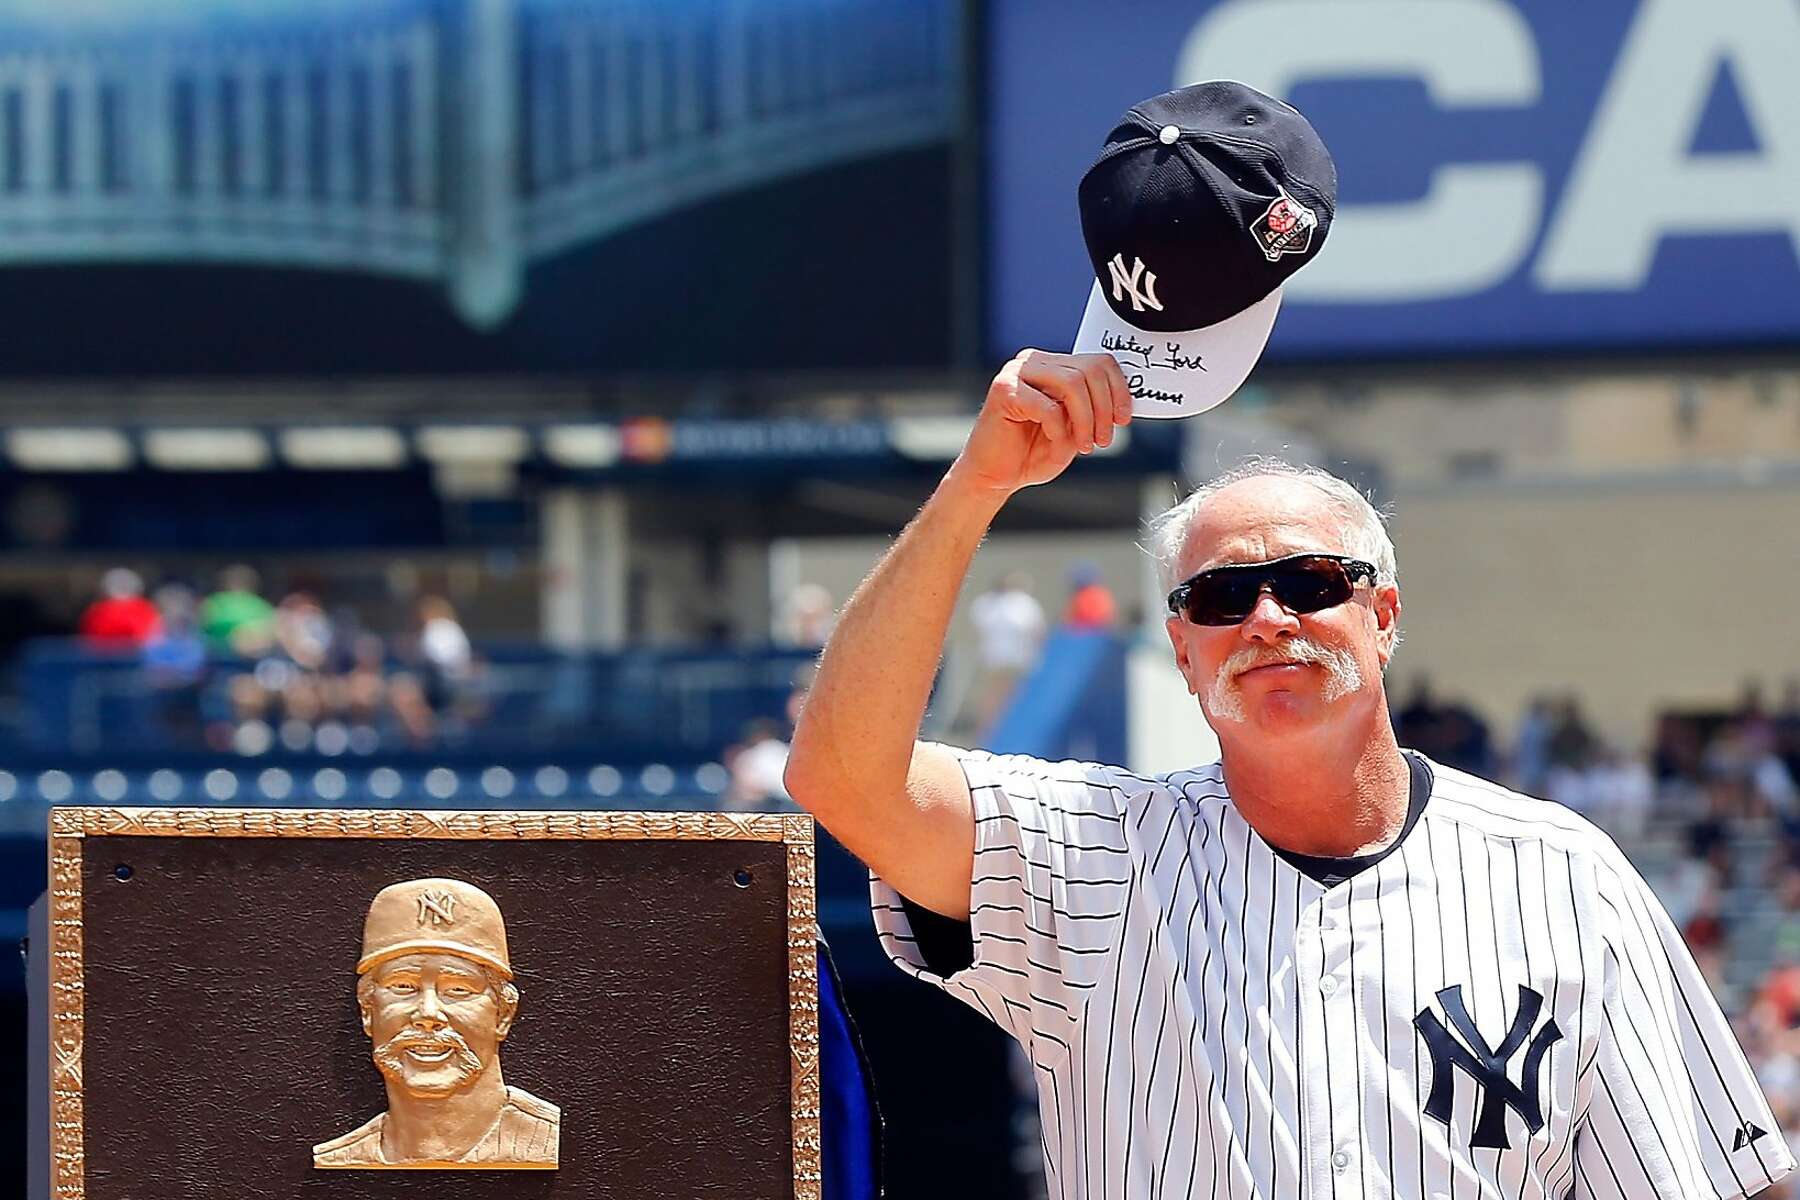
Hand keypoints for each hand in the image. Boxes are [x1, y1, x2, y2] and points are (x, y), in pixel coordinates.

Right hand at [948, 350, 1132, 497]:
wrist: (992, 477)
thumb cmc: (1031, 454)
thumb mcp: (1074, 430)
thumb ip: (1093, 410)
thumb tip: (1124, 401)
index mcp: (1053, 366)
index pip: (1098, 361)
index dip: (1119, 389)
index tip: (1124, 419)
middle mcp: (1035, 362)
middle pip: (1089, 370)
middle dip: (1104, 408)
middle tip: (1104, 439)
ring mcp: (1017, 373)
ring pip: (1073, 383)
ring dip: (1086, 420)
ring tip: (1085, 446)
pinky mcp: (1004, 391)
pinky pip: (1048, 407)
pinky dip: (1059, 432)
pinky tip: (1056, 447)